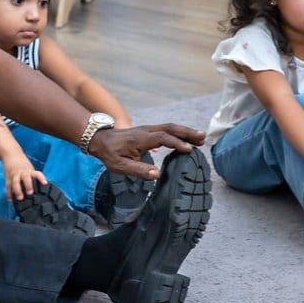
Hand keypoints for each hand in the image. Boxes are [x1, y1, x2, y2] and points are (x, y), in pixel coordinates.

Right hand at [2, 158, 47, 201]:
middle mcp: (23, 172)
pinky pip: (8, 185)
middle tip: (30, 193)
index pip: (37, 174)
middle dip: (28, 185)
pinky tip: (10, 199)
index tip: (45, 183)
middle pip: (26, 178)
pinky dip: (9, 193)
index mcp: (30, 171)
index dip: (41, 178)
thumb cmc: (22, 165)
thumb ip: (33, 178)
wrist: (11, 154)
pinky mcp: (8, 177)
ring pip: (15, 182)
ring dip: (17, 190)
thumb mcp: (29, 169)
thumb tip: (41, 189)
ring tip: (20, 198)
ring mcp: (15, 174)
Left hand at [89, 123, 204, 177]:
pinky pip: (167, 129)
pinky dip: (179, 132)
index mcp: (141, 139)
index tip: (189, 150)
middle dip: (187, 133)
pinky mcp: (148, 131)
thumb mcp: (120, 166)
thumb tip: (157, 175)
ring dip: (185, 131)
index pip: (162, 138)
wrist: (100, 139)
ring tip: (201, 138)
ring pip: (170, 127)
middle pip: (170, 128)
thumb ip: (138, 170)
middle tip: (203, 138)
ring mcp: (148, 129)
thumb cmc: (110, 154)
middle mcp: (146, 131)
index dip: (176, 143)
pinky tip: (187, 138)